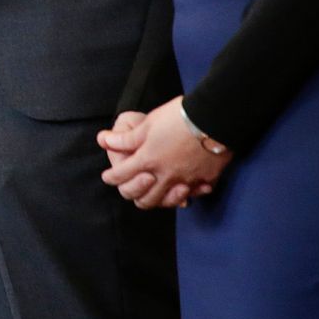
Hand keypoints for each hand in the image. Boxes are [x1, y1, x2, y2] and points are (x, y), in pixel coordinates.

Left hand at [98, 96, 227, 208]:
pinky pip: (193, 195)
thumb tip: (104, 141)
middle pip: (143, 198)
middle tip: (129, 186)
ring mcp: (186, 180)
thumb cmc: (177, 117)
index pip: (121, 176)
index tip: (108, 177)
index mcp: (147, 160)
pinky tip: (185, 189)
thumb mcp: (147, 124)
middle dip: (132, 193)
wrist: (214, 118)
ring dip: (157, 199)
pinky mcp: (206, 180)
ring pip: (166, 201)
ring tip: (155, 191)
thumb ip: (125, 139)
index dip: (111, 177)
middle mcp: (165, 175)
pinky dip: (187, 195)